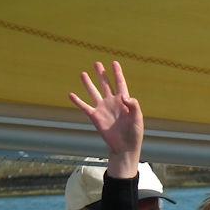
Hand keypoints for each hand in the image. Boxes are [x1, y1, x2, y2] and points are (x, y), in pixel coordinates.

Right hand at [69, 60, 142, 176]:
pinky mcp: (95, 117)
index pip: (120, 84)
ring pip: (94, 92)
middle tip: (97, 63)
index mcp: (123, 101)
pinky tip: (71, 94)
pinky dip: (77, 101)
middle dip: (101, 74)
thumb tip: (124, 96)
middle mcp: (112, 102)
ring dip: (88, 83)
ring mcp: (102, 109)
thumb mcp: (138, 119)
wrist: (125, 147)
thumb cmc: (134, 133)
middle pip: (105, 85)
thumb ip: (133, 106)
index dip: (117, 73)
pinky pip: (84, 107)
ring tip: (83, 73)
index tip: (114, 62)